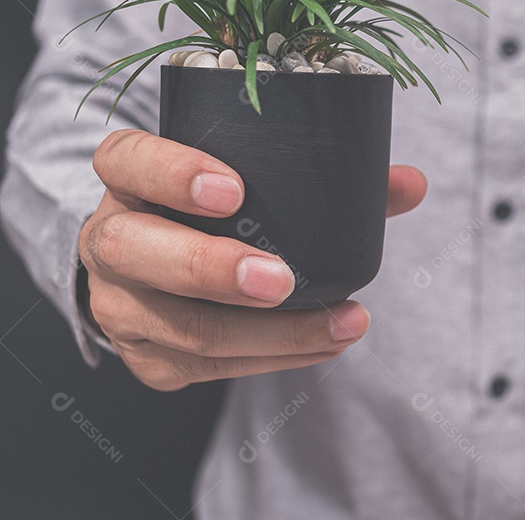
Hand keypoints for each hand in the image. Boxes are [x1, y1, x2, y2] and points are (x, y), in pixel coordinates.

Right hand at [78, 129, 425, 390]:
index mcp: (128, 178)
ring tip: (339, 324)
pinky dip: (274, 357)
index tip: (233, 190)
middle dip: (210, 268)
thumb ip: (328, 177)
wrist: (158, 271)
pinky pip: (204, 368)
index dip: (172, 174)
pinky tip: (325, 344)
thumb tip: (412, 183)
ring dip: (266, 333)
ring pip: (178, 327)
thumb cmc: (217, 211)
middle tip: (280, 279)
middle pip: (135, 251)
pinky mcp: (146, 358)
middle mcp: (108, 239)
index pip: (127, 160)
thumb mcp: (251, 180)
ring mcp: (120, 304)